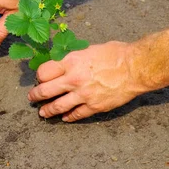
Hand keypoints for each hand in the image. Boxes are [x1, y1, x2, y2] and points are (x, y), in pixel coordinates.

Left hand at [28, 41, 145, 121]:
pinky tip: (65, 118)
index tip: (39, 78)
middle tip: (31, 99)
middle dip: (36, 96)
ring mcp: (83, 95)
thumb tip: (64, 65)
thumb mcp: (89, 50)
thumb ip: (74, 59)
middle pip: (46, 91)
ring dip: (48, 111)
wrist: (137, 68)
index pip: (44, 72)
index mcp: (71, 62)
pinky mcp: (95, 106)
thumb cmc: (116, 54)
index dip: (39, 76)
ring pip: (58, 106)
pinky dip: (69, 117)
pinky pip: (77, 114)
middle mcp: (73, 80)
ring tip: (43, 113)